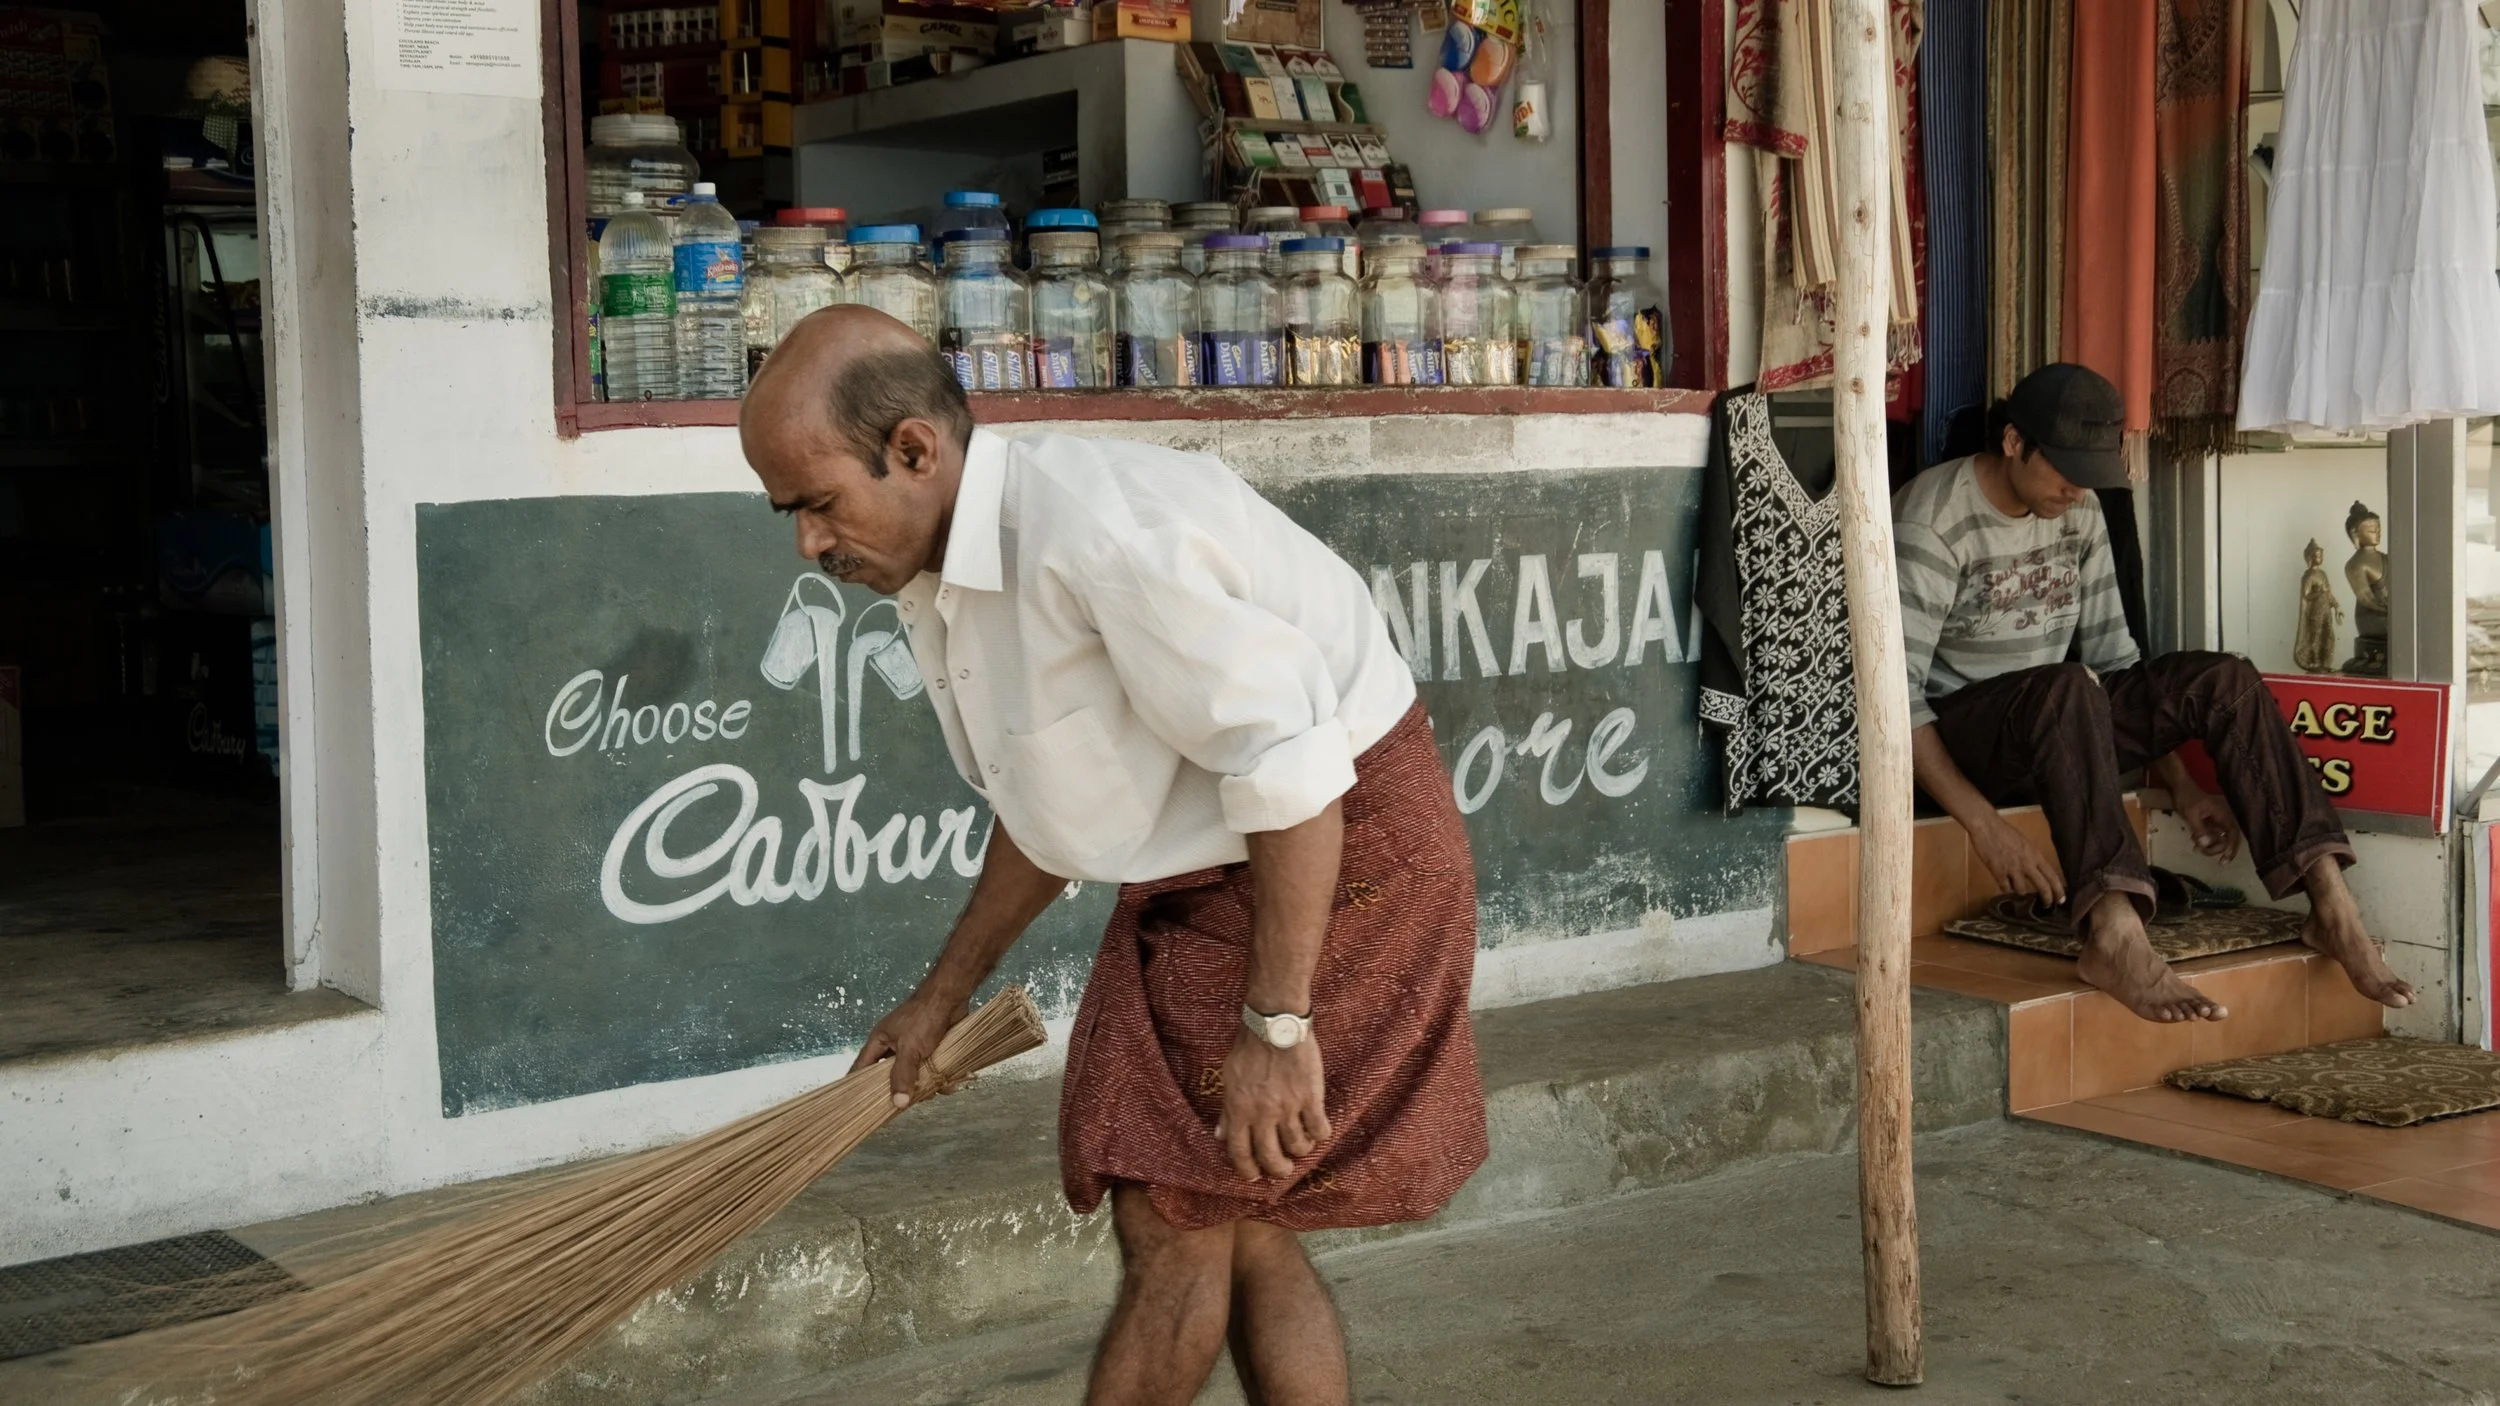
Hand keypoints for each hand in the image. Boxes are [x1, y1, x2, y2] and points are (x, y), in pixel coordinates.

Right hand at [848, 989, 971, 1109]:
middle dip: (903, 1089)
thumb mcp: (909, 1048)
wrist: (951, 998)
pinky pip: (932, 1073)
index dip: (860, 1087)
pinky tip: (952, 1081)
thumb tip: (898, 1103)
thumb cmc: (924, 1016)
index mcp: (879, 1043)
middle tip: (911, 1098)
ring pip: (914, 1078)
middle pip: (890, 1078)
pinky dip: (941, 1078)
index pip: (861, 1069)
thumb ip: (902, 1075)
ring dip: (927, 1085)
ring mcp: (913, 1050)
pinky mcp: (931, 1052)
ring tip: (938, 1085)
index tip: (861, 1106)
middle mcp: (893, 1047)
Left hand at [1213, 1028, 1331, 1181]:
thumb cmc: (1249, 1048)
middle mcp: (1262, 1114)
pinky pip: (1320, 1129)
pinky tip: (1318, 1129)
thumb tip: (1220, 1135)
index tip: (1254, 1177)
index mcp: (1238, 1110)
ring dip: (1300, 1151)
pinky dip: (1320, 1134)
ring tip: (1302, 1146)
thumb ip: (1227, 1110)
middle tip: (1283, 1170)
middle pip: (1271, 1157)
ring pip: (1297, 1146)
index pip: (1240, 1153)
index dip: (1247, 1170)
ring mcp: (1288, 1107)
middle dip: (1278, 1170)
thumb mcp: (1229, 1078)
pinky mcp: (1311, 1097)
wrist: (1275, 1023)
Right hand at [1969, 814, 2064, 907]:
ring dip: (2020, 891)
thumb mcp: (2025, 844)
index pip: (2052, 876)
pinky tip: (2004, 884)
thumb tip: (2034, 870)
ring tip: (2016, 887)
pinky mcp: (1998, 873)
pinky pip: (2005, 888)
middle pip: (2042, 887)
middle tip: (2047, 905)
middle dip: (2047, 899)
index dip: (2058, 890)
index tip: (2061, 900)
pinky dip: (2006, 888)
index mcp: (2035, 855)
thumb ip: (2031, 857)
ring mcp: (2012, 870)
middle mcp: (2027, 864)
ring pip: (2022, 891)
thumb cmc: (2005, 831)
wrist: (1987, 827)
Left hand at [2174, 787, 2242, 862]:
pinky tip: (2194, 840)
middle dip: (2216, 849)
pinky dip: (2203, 841)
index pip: (2233, 834)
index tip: (2225, 859)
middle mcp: (2222, 820)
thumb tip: (2207, 845)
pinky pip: (2210, 837)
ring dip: (2209, 847)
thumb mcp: (2191, 814)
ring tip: (2195, 847)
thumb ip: (2200, 829)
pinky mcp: (2208, 824)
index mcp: (2223, 815)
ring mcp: (2215, 822)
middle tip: (2201, 851)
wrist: (2180, 787)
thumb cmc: (2187, 797)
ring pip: (2218, 840)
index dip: (2232, 847)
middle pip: (2226, 840)